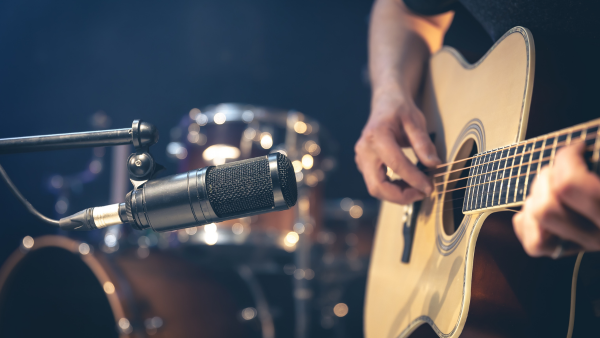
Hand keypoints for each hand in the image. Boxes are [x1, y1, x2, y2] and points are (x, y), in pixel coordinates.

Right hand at [355, 84, 440, 204]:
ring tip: (418, 188)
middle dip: (401, 196)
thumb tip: (434, 165)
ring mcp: (361, 159)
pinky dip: (392, 189)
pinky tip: (408, 183)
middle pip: (377, 186)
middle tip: (422, 193)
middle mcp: (364, 150)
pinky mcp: (364, 164)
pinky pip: (376, 183)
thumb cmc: (400, 109)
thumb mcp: (416, 121)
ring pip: (375, 188)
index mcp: (376, 136)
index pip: (395, 165)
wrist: (385, 102)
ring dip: (397, 194)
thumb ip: (423, 144)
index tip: (430, 187)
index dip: (414, 180)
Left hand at [513, 141, 599, 257]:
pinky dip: (528, 220)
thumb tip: (579, 148)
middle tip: (563, 167)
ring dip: (536, 195)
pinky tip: (541, 203)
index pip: (568, 186)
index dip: (566, 158)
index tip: (579, 147)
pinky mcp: (571, 248)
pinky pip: (534, 242)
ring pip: (538, 223)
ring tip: (553, 183)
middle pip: (546, 208)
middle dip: (546, 177)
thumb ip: (595, 163)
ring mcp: (585, 243)